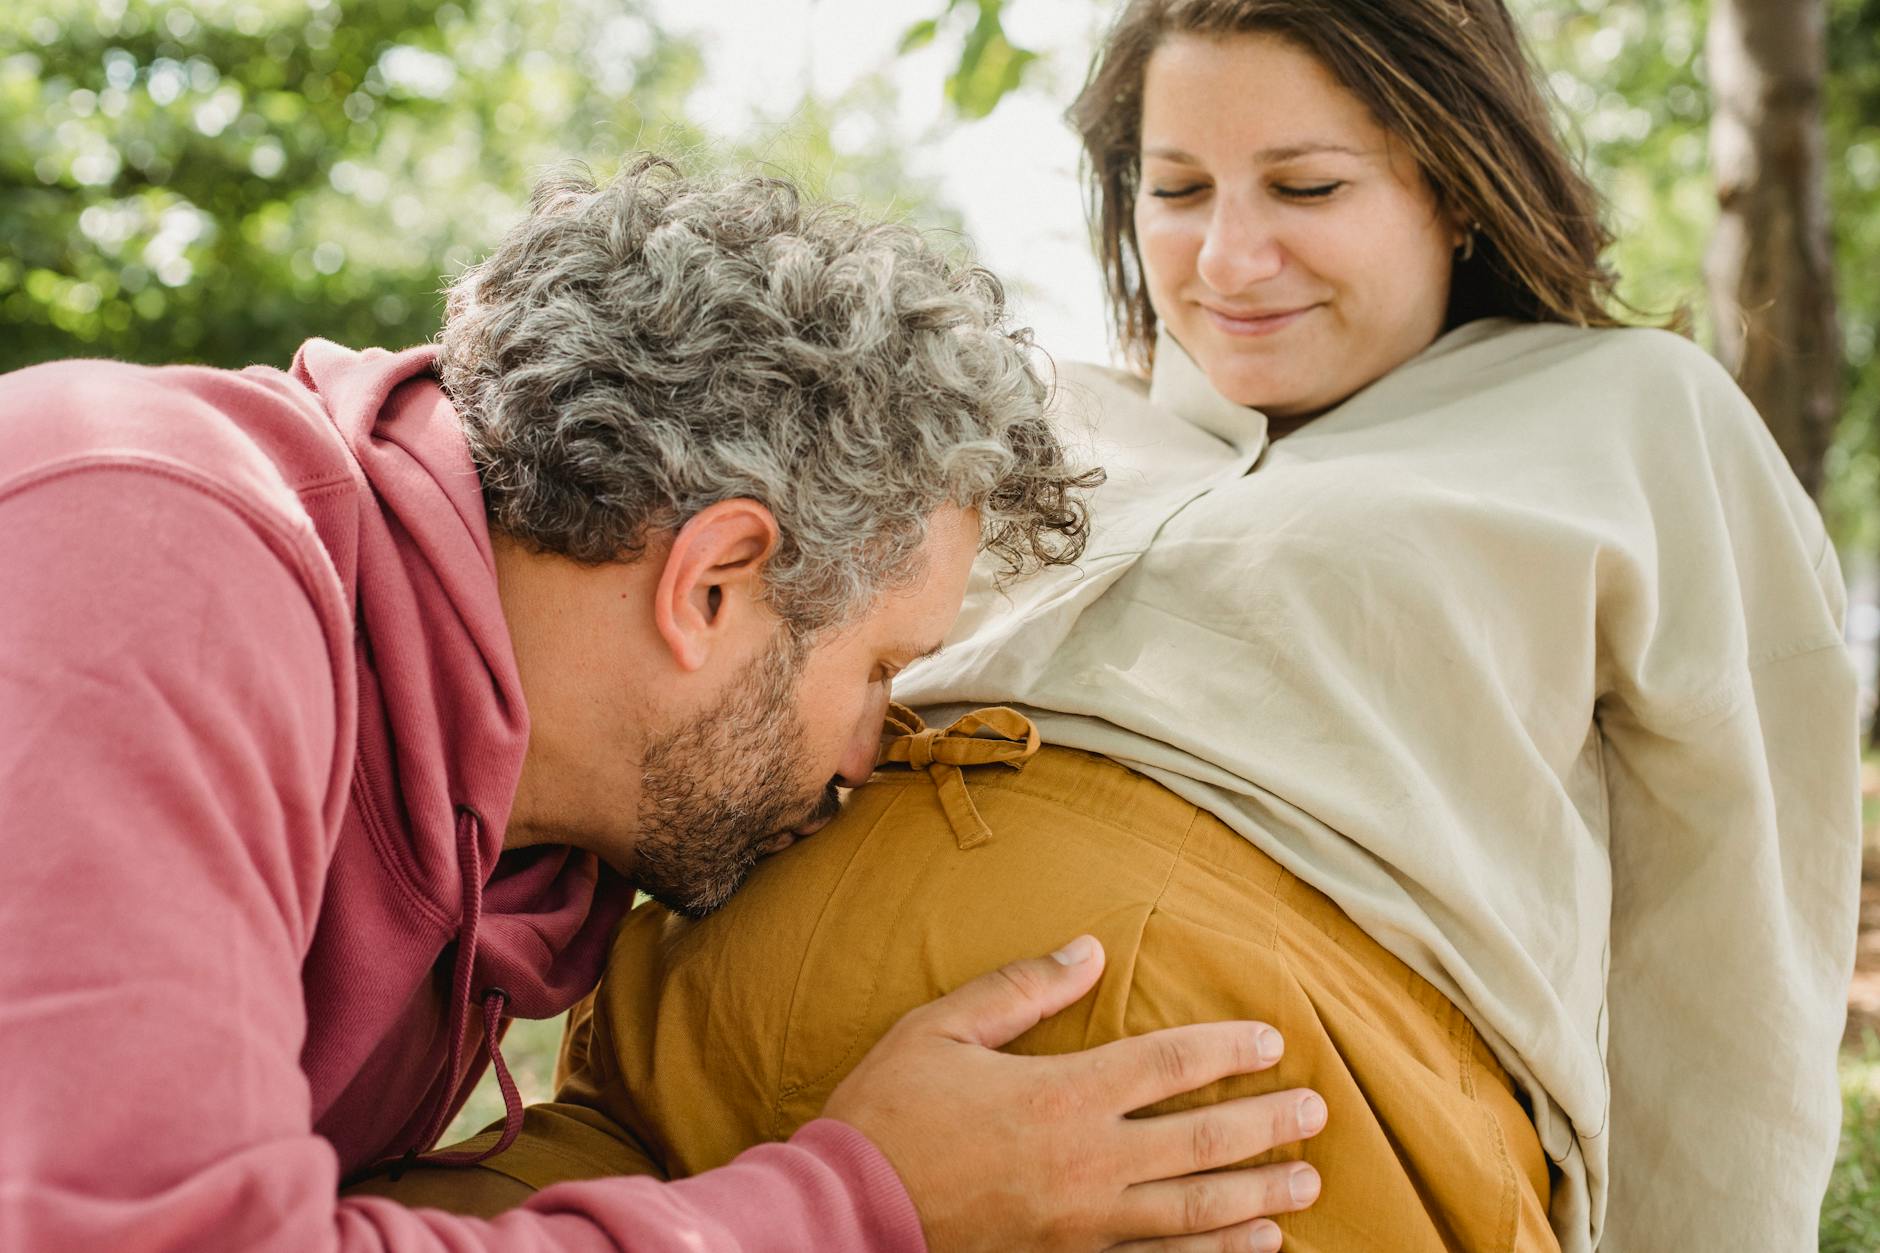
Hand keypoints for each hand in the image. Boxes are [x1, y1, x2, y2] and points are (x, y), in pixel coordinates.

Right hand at [821, 935, 1325, 1252]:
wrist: (845, 1214)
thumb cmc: (888, 1112)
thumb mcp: (942, 1028)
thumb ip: (1021, 988)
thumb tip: (1090, 949)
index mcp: (1060, 1096)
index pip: (1168, 1064)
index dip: (1227, 1049)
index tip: (1273, 1042)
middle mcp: (1087, 1164)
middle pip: (1202, 1144)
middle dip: (1268, 1127)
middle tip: (1318, 1113)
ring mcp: (1082, 1227)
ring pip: (1195, 1215)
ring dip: (1258, 1197)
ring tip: (1306, 1184)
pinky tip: (1253, 1248)